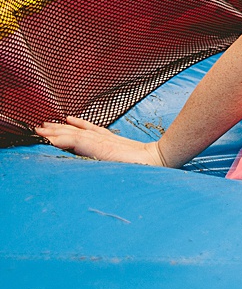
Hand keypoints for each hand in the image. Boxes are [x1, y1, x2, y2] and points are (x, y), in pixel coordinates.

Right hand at [34, 116, 166, 166]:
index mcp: (99, 148)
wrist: (157, 159)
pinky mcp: (110, 138)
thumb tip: (80, 157)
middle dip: (53, 132)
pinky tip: (70, 119)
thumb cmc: (138, 168)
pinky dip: (79, 123)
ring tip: (46, 125)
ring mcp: (105, 138)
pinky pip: (91, 128)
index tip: (39, 138)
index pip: (72, 141)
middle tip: (35, 130)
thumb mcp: (115, 169)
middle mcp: (100, 141)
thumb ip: (97, 163)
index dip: (56, 139)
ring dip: (61, 128)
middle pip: (72, 134)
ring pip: (79, 130)